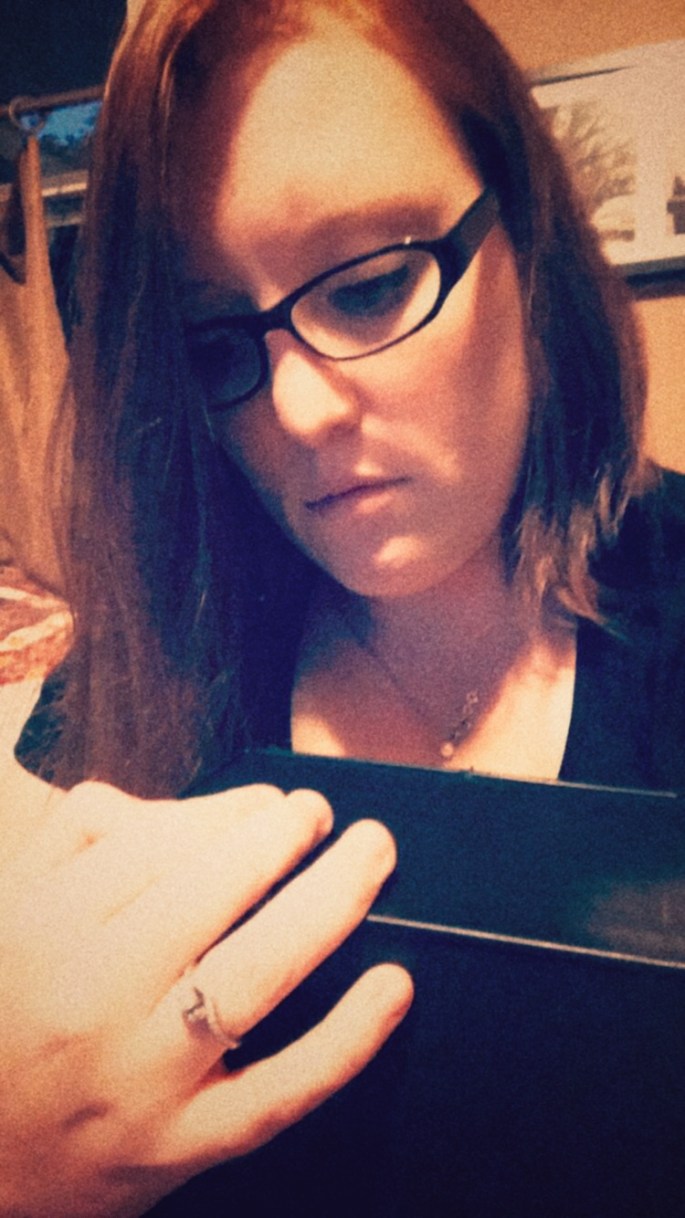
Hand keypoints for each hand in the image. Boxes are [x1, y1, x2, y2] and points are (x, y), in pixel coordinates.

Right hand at [0, 780, 411, 1217]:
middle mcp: (91, 1000)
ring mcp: (140, 1079)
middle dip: (282, 838)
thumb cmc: (15, 1005)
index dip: (231, 814)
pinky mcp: (180, 1146)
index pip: (155, 847)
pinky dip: (347, 1040)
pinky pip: (276, 1093)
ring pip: (251, 979)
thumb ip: (93, 833)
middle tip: (321, 812)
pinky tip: (394, 985)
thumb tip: (223, 808)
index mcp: (46, 930)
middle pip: (208, 897)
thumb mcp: (20, 906)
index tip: (273, 803)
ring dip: (327, 905)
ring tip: (369, 856)